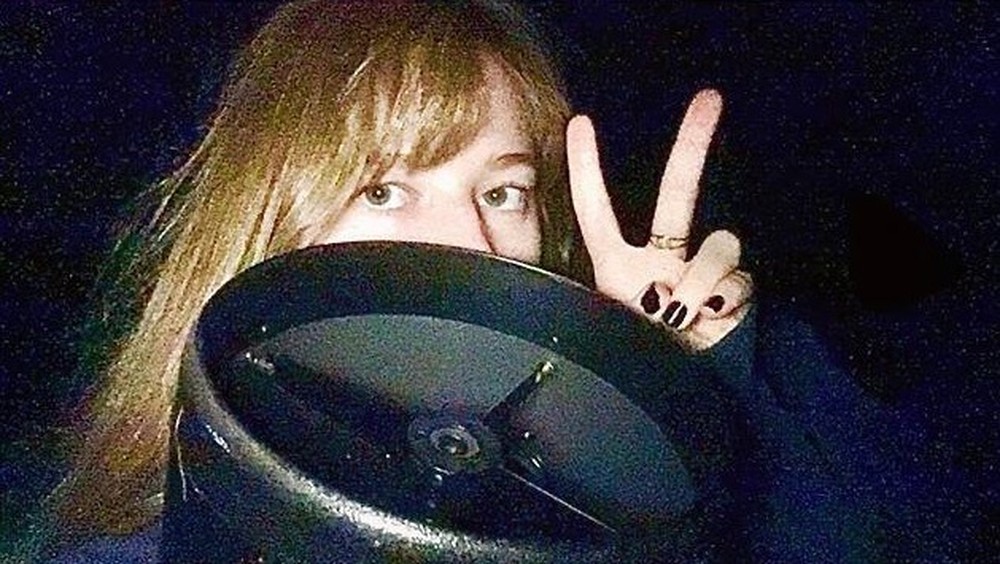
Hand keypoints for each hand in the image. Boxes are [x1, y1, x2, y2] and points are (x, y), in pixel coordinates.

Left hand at [566, 89, 752, 350]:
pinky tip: (710, 319)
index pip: (597, 211)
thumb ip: (636, 304)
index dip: (588, 169)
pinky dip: (724, 299)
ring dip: (703, 279)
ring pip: (721, 242)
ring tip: (680, 314)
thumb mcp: (614, 333)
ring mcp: (700, 269)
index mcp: (617, 265)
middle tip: (710, 97)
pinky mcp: (734, 288)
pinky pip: (738, 278)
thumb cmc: (634, 363)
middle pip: (680, 192)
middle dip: (694, 142)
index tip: (580, 124)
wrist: (675, 395)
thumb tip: (681, 294)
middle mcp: (661, 258)